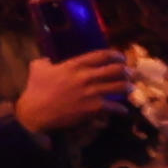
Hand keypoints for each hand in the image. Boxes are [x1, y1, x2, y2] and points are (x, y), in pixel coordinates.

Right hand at [11, 46, 138, 130]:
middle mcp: (86, 77)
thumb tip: (49, 60)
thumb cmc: (36, 90)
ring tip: (132, 88)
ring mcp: (92, 92)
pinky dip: (121, 109)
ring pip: (119, 87)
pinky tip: (123, 110)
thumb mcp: (37, 68)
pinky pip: (115, 107)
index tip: (121, 57)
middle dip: (127, 71)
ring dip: (128, 87)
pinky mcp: (94, 108)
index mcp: (74, 65)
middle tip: (130, 73)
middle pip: (116, 70)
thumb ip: (46, 61)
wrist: (36, 112)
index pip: (102, 55)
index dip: (115, 55)